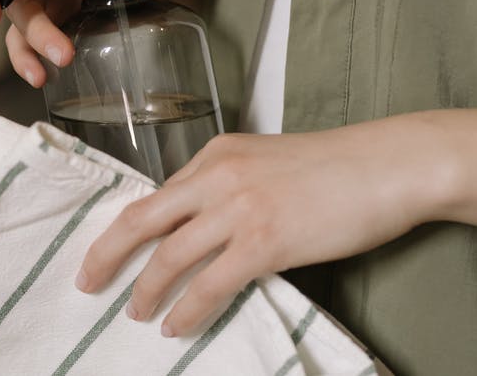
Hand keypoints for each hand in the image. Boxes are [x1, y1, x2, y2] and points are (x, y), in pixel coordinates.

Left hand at [75, 120, 453, 337]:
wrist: (388, 165)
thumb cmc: (338, 166)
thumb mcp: (269, 160)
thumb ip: (231, 183)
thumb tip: (203, 223)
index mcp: (218, 152)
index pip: (159, 195)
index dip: (128, 228)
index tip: (110, 250)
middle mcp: (218, 175)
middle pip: (142, 219)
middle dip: (107, 254)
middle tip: (88, 281)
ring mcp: (239, 209)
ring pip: (169, 257)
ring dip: (145, 290)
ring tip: (135, 312)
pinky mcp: (264, 242)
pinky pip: (209, 285)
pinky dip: (186, 310)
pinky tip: (175, 325)